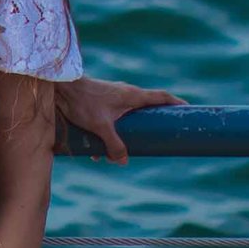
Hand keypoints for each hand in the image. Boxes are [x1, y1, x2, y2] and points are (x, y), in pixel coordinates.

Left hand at [53, 73, 183, 164]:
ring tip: (113, 155)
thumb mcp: (101, 126)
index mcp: (132, 95)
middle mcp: (125, 93)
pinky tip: (94, 152)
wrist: (60, 86)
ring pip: (125, 118)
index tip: (188, 111)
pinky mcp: (101, 102)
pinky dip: (107, 135)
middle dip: (149, 127)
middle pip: (146, 109)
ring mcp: (113, 96)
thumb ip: (114, 145)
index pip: (161, 97)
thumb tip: (123, 161)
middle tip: (156, 140)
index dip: (176, 104)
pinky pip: (110, 120)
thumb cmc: (83, 101)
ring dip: (123, 136)